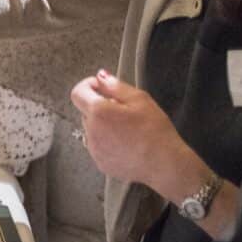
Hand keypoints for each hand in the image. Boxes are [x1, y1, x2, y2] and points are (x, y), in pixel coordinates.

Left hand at [70, 70, 201, 195]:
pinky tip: (126, 144)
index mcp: (98, 112)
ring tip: (127, 129)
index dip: (88, 86)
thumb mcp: (139, 99)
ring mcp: (94, 149)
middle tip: (123, 110)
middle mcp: (90, 131)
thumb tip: (100, 76)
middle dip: (100, 106)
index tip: (102, 87)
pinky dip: (107, 141)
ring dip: (103, 125)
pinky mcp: (100, 162)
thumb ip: (115, 85)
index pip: (78, 93)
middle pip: (86, 111)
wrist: (164, 164)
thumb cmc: (154, 130)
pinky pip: (98, 146)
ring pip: (92, 129)